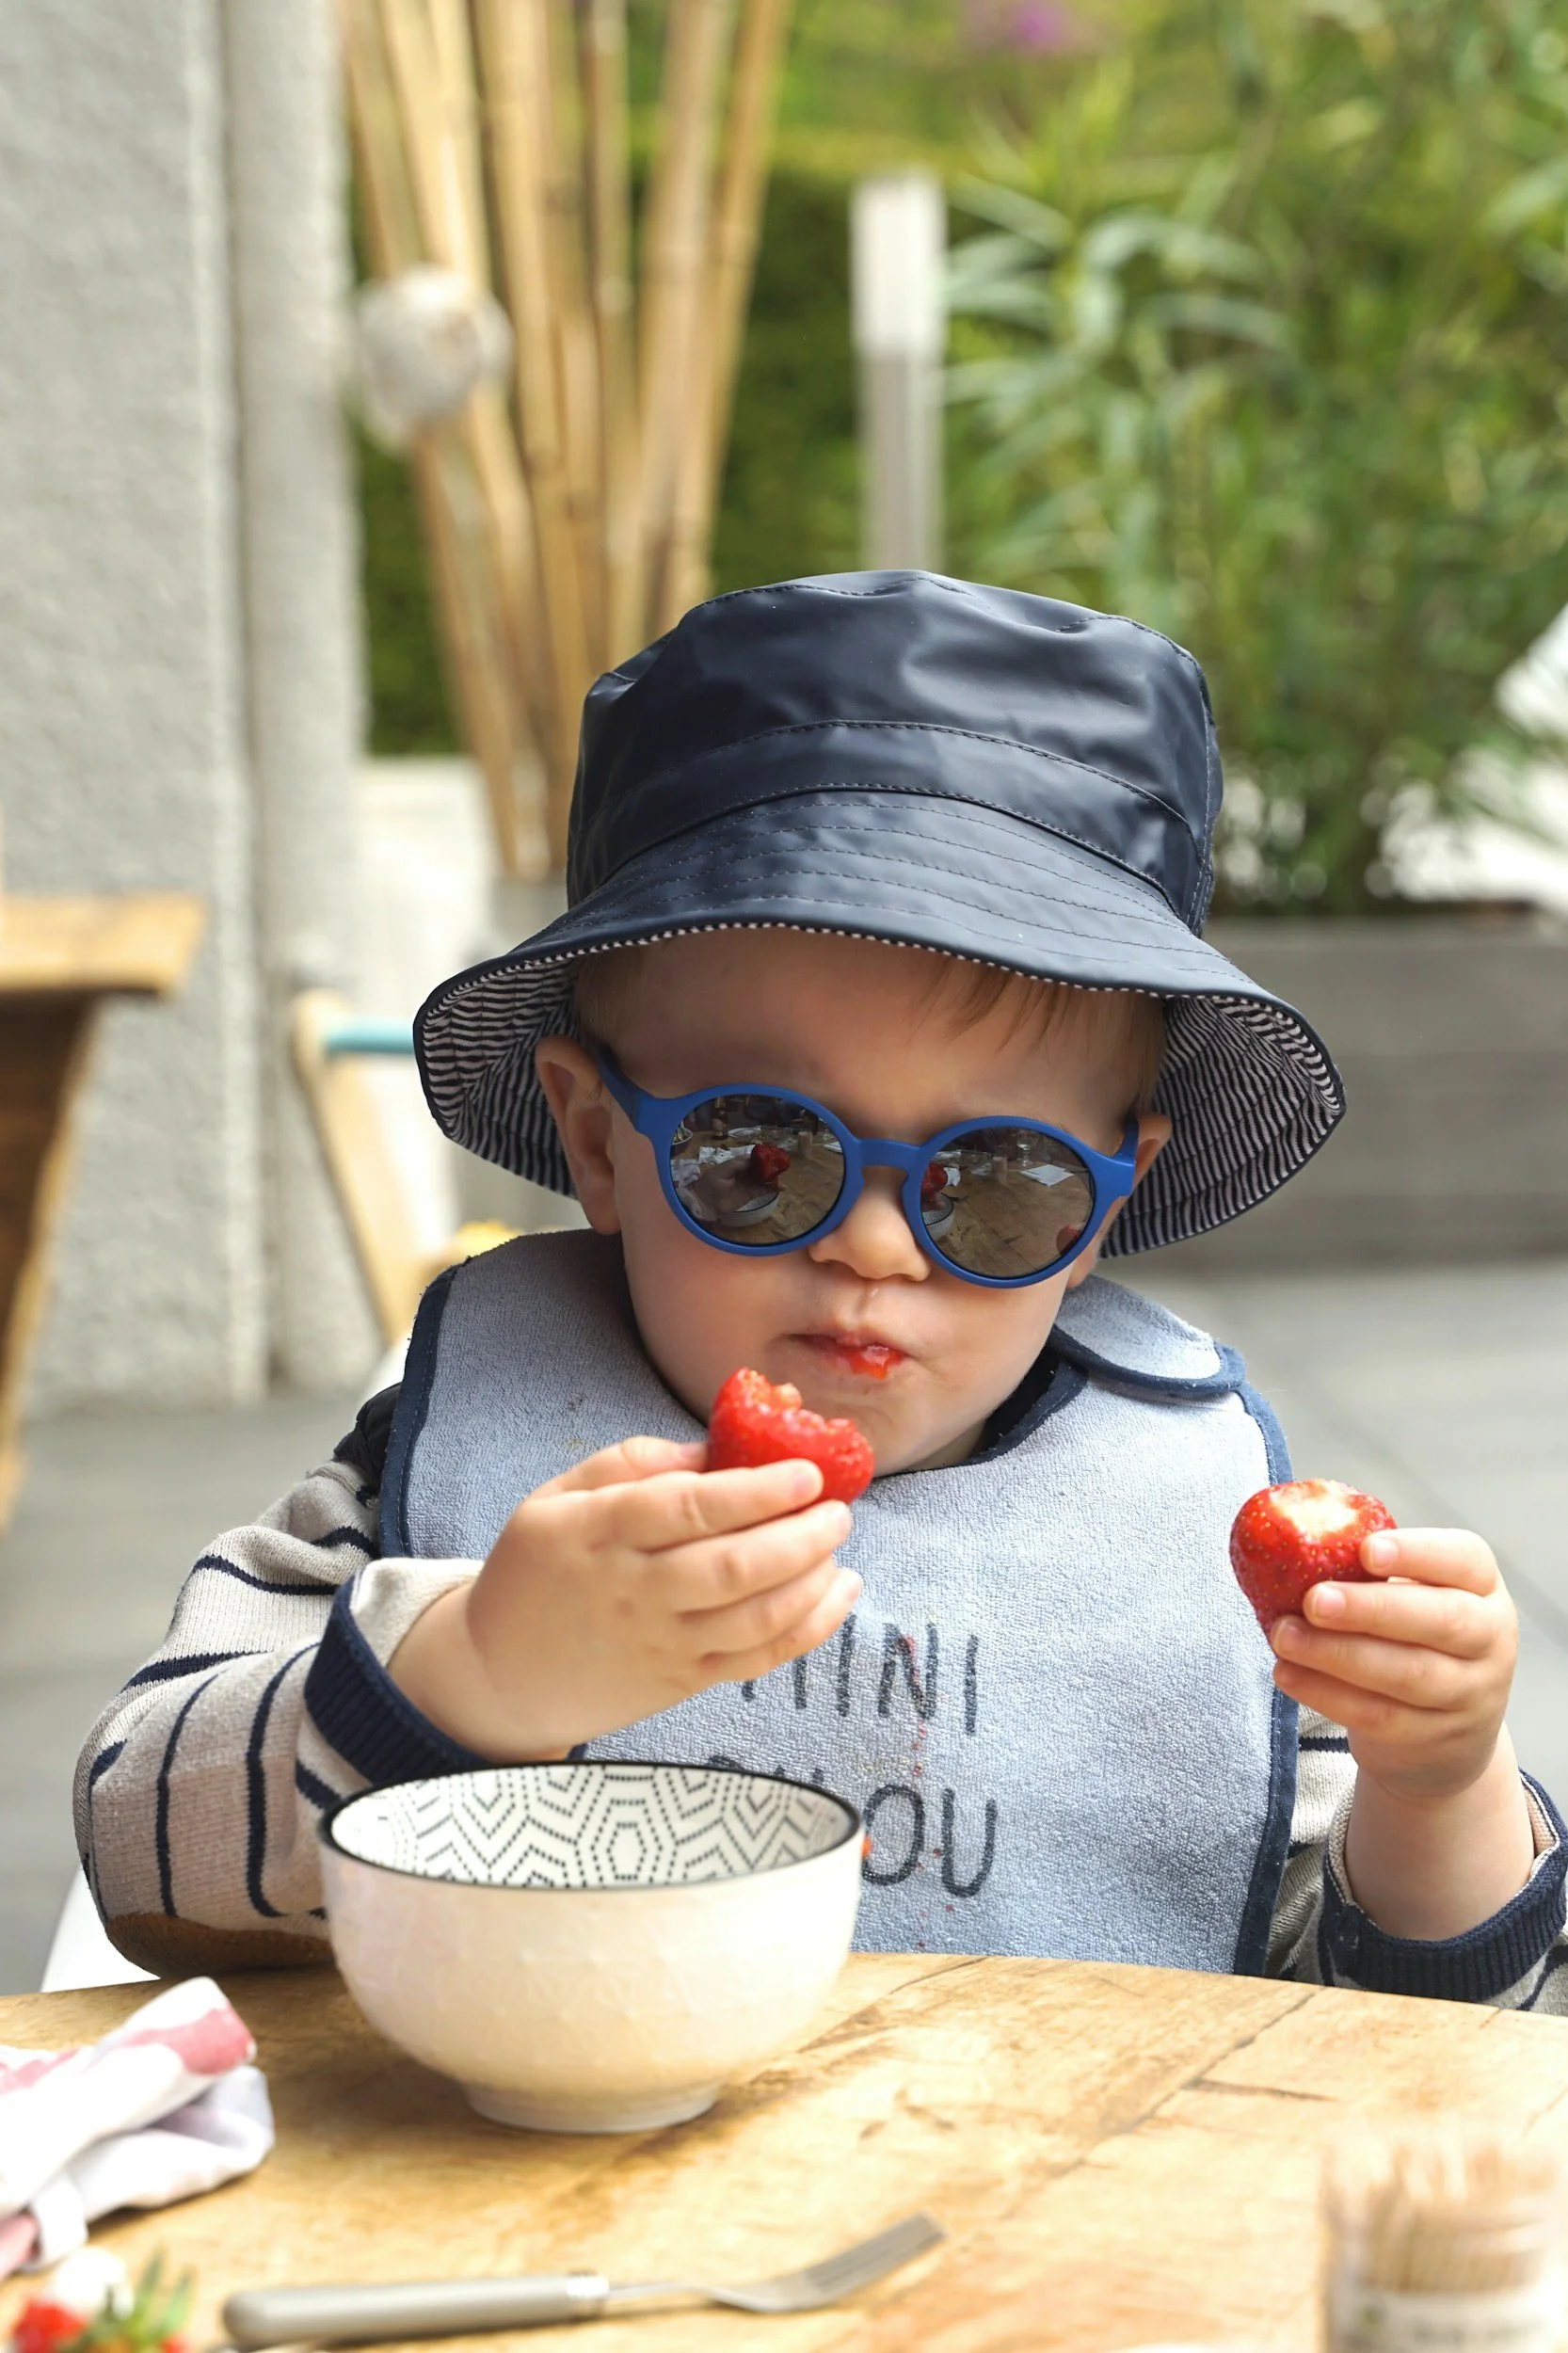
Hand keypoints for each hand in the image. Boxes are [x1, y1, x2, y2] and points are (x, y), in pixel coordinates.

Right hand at [389, 1435, 858, 1760]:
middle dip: (800, 1535)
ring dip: (812, 1579)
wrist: (499, 1674)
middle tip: (836, 1507)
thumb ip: (631, 1463)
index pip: (687, 1508)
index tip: (806, 1471)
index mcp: (599, 1532)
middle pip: (732, 1567)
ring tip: (838, 1541)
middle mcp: (634, 1591)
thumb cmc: (536, 1571)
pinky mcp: (682, 1683)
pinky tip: (839, 1593)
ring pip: (754, 1618)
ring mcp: (662, 1644)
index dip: (754, 1490)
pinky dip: (809, 1628)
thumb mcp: (556, 1498)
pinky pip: (757, 1660)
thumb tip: (715, 1446)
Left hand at [1269, 1527, 1515, 1802]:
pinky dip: (1327, 1694)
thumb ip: (1372, 1573)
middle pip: (1441, 1620)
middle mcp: (1489, 1639)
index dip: (1417, 1553)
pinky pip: (1379, 1716)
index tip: (1365, 1549)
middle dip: (1371, 1609)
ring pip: (1407, 1674)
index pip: (1464, 1560)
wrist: (1448, 1731)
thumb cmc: (1415, 1636)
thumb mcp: (1415, 1596)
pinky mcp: (1435, 1737)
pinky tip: (1288, 1673)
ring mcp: (1469, 1693)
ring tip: (1285, 1637)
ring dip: (1337, 1654)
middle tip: (1314, 1600)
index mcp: (1482, 1586)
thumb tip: (1294, 1544)